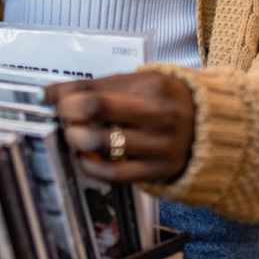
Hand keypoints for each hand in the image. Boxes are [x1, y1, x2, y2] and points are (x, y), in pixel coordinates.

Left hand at [45, 71, 195, 183]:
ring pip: (102, 142)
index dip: (64, 95)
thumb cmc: (162, 102)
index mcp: (154, 85)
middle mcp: (160, 114)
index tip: (48, 98)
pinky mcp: (160, 172)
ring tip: (74, 135)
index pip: (95, 88)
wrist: (210, 130)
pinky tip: (86, 157)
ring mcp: (162, 145)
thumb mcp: (139, 84)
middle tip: (63, 117)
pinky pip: (115, 173)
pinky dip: (91, 166)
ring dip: (77, 138)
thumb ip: (97, 87)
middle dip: (69, 114)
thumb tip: (49, 93)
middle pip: (97, 109)